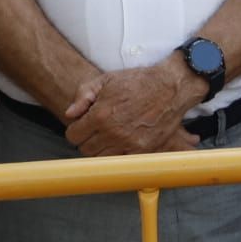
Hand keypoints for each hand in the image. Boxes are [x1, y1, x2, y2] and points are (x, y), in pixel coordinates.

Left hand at [62, 63, 199, 156]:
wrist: (171, 87)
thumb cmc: (138, 81)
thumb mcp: (106, 79)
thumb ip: (83, 94)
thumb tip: (69, 113)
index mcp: (100, 115)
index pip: (73, 136)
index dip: (76, 129)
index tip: (84, 125)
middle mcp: (113, 132)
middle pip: (85, 149)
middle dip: (87, 140)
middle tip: (96, 131)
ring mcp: (128, 143)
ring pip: (101, 159)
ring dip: (101, 150)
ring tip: (109, 137)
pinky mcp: (143, 150)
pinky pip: (121, 162)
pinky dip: (118, 155)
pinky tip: (122, 143)